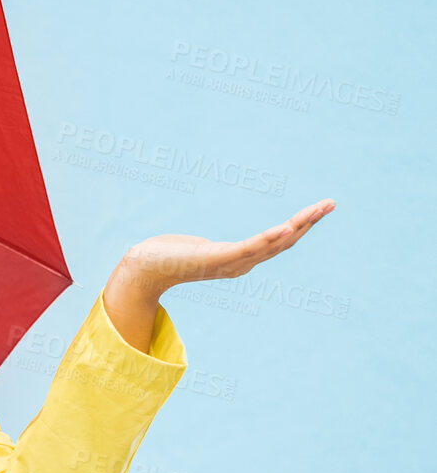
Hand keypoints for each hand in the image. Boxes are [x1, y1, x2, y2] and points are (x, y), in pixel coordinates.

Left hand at [115, 198, 336, 296]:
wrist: (142, 270)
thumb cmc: (166, 258)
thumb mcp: (197, 250)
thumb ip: (211, 250)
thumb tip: (211, 246)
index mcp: (239, 259)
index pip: (278, 242)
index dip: (300, 226)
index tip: (319, 209)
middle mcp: (240, 264)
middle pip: (283, 241)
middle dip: (308, 222)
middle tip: (331, 203)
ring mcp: (229, 263)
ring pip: (272, 243)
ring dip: (298, 225)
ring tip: (319, 209)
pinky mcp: (215, 259)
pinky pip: (248, 247)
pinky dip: (269, 238)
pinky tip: (287, 227)